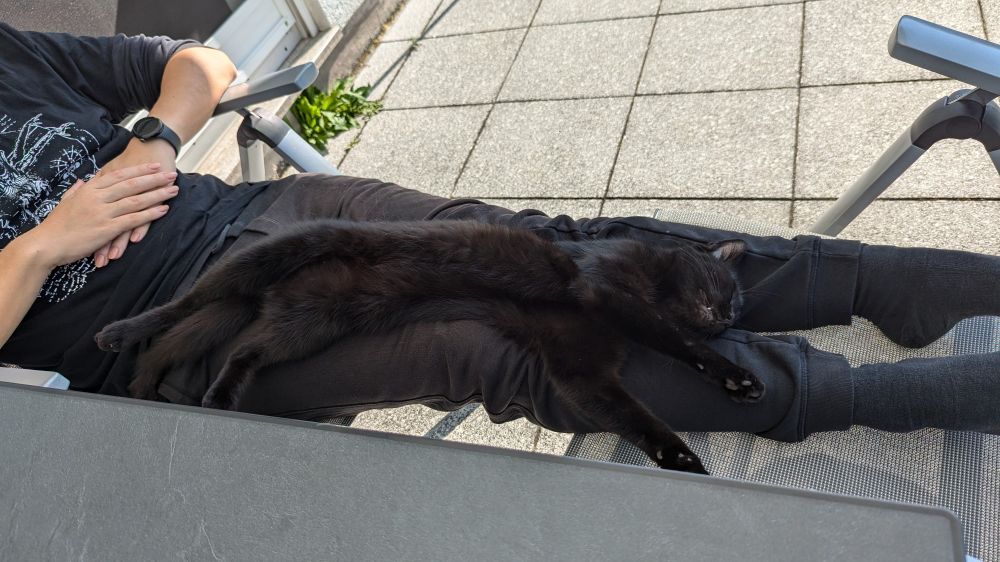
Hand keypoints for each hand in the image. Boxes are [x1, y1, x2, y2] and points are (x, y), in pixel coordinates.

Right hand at [22, 163, 178, 268]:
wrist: (45, 244)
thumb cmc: (55, 225)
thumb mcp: (66, 201)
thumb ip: (77, 190)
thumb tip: (84, 181)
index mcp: (89, 189)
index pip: (119, 175)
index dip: (138, 170)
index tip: (153, 165)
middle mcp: (97, 197)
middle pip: (131, 184)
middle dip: (154, 178)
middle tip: (171, 173)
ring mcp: (103, 213)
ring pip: (136, 200)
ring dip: (157, 194)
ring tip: (173, 189)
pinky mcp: (107, 229)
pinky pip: (133, 219)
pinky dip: (150, 213)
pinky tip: (163, 210)